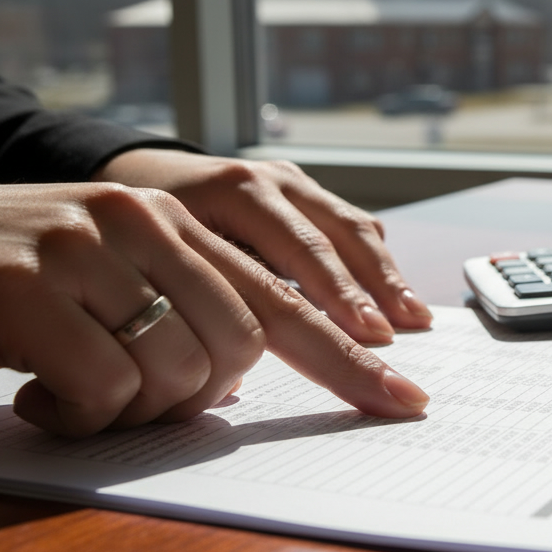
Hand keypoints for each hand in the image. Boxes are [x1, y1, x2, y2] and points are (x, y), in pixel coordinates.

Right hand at [0, 182, 428, 435]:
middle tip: (133, 398)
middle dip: (200, 397)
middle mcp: (143, 221)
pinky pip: (104, 393)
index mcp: (180, 218)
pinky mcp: (26, 288)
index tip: (402, 399)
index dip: (350, 358)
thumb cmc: (17, 279)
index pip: (288, 299)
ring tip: (71, 386)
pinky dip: (75, 416)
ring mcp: (84, 247)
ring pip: (178, 374)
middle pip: (244, 346)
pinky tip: (35, 391)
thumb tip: (241, 376)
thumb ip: (189, 303)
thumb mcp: (116, 275)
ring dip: (129, 409)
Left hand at [93, 150, 431, 343]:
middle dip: (370, 293)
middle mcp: (268, 181)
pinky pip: (350, 225)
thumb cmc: (137, 235)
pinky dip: (376, 263)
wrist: (136, 175)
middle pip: (334, 240)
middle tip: (395, 337)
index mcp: (232, 194)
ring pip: (352, 229)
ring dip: (385, 278)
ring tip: (415, 319)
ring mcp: (291, 182)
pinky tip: (395, 296)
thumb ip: (198, 304)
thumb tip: (235, 377)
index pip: (300, 256)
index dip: (340, 303)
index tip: (372, 342)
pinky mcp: (305, 192)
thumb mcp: (154, 261)